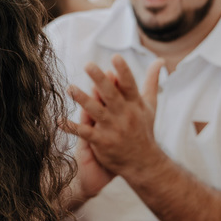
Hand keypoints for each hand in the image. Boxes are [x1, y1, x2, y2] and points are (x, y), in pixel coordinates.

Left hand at [63, 55, 164, 179]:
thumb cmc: (144, 128)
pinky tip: (59, 121)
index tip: (115, 57)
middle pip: (111, 95)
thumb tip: (161, 60)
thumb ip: (152, 81)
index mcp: (135, 104)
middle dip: (100, 80)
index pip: (129, 85)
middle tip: (88, 65)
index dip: (123, 71)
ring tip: (70, 88)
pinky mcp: (102, 142)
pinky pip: (85, 133)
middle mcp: (124, 115)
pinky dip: (71, 127)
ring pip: (96, 111)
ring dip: (83, 100)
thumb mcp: (150, 104)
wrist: (144, 162)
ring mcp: (112, 129)